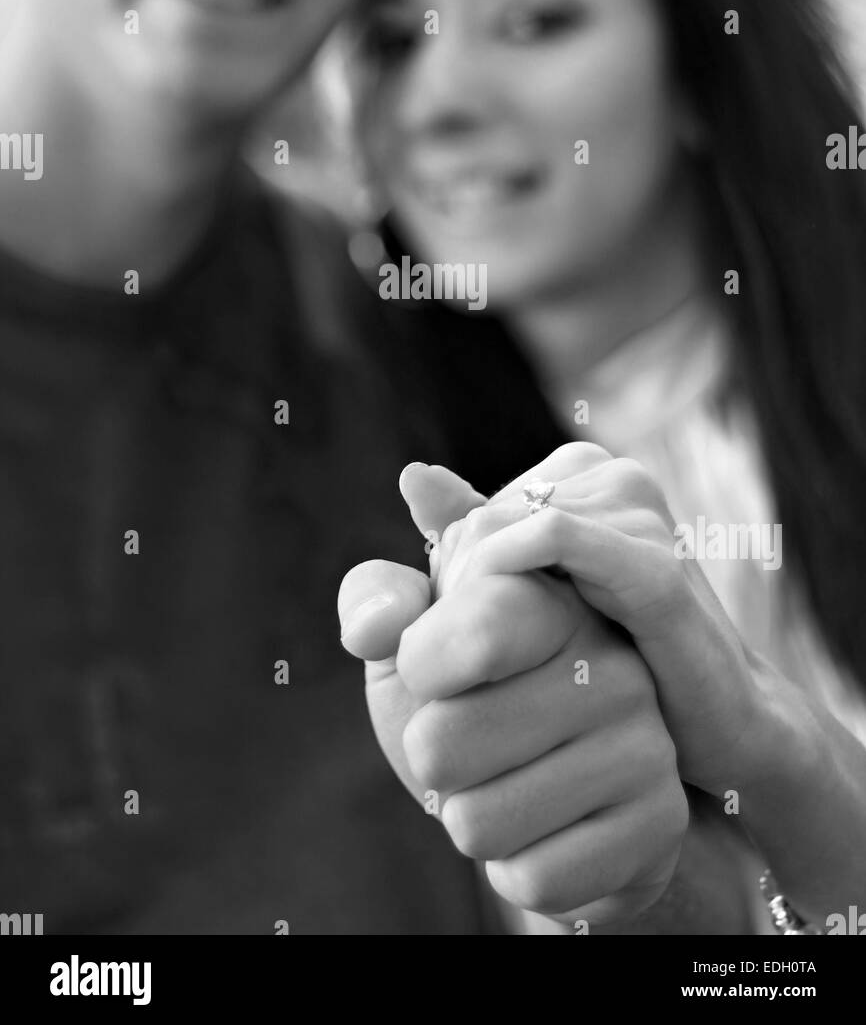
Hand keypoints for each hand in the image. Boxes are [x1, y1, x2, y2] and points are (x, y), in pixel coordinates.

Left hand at [338, 446, 688, 925]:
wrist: (570, 810)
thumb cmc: (474, 710)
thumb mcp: (416, 649)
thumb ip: (387, 593)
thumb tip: (414, 481)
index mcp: (553, 590)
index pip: (473, 616)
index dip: (422, 663)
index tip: (431, 672)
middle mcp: (612, 656)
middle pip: (444, 741)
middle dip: (434, 758)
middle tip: (470, 748)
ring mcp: (644, 738)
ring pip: (478, 821)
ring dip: (471, 820)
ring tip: (507, 790)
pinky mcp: (660, 822)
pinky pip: (532, 877)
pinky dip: (516, 873)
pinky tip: (541, 839)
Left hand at [426, 443, 767, 798]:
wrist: (719, 727)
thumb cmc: (624, 665)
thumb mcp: (537, 601)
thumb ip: (474, 543)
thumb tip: (413, 474)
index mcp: (588, 476)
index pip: (476, 514)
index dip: (447, 581)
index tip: (445, 649)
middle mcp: (616, 479)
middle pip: (485, 520)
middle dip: (457, 593)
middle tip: (451, 667)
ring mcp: (642, 516)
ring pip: (509, 530)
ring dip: (474, 599)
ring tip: (474, 668)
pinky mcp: (655, 567)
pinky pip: (558, 541)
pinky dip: (507, 570)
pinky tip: (489, 620)